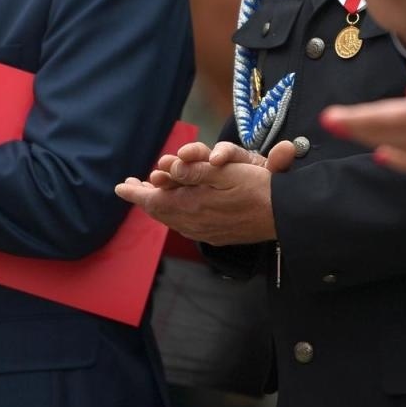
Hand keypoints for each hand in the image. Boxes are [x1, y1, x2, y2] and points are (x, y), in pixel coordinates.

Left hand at [114, 139, 294, 245]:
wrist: (285, 217)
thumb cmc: (259, 187)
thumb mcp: (226, 171)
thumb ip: (195, 172)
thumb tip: (168, 169)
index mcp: (193, 205)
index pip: (155, 201)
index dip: (136, 193)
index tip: (120, 186)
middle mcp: (195, 223)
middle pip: (161, 212)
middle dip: (145, 198)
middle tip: (131, 187)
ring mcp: (205, 232)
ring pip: (172, 220)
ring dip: (159, 206)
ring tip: (150, 195)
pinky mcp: (216, 236)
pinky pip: (186, 226)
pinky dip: (174, 215)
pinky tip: (176, 209)